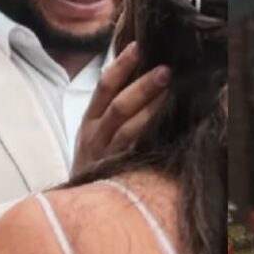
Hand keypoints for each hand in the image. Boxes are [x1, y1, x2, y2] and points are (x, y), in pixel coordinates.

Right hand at [72, 42, 169, 174]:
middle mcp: (96, 137)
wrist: (80, 207)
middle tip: (166, 70)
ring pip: (129, 131)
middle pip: (119, 107)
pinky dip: (153, 141)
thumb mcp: (96, 133)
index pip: (104, 87)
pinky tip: (173, 129)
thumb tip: (141, 71)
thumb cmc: (96, 161)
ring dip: (151, 110)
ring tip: (172, 94)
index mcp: (89, 122)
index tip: (139, 46)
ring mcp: (108, 157)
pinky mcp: (121, 174)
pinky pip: (138, 156)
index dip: (121, 66)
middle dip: (142, 87)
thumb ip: (112, 106)